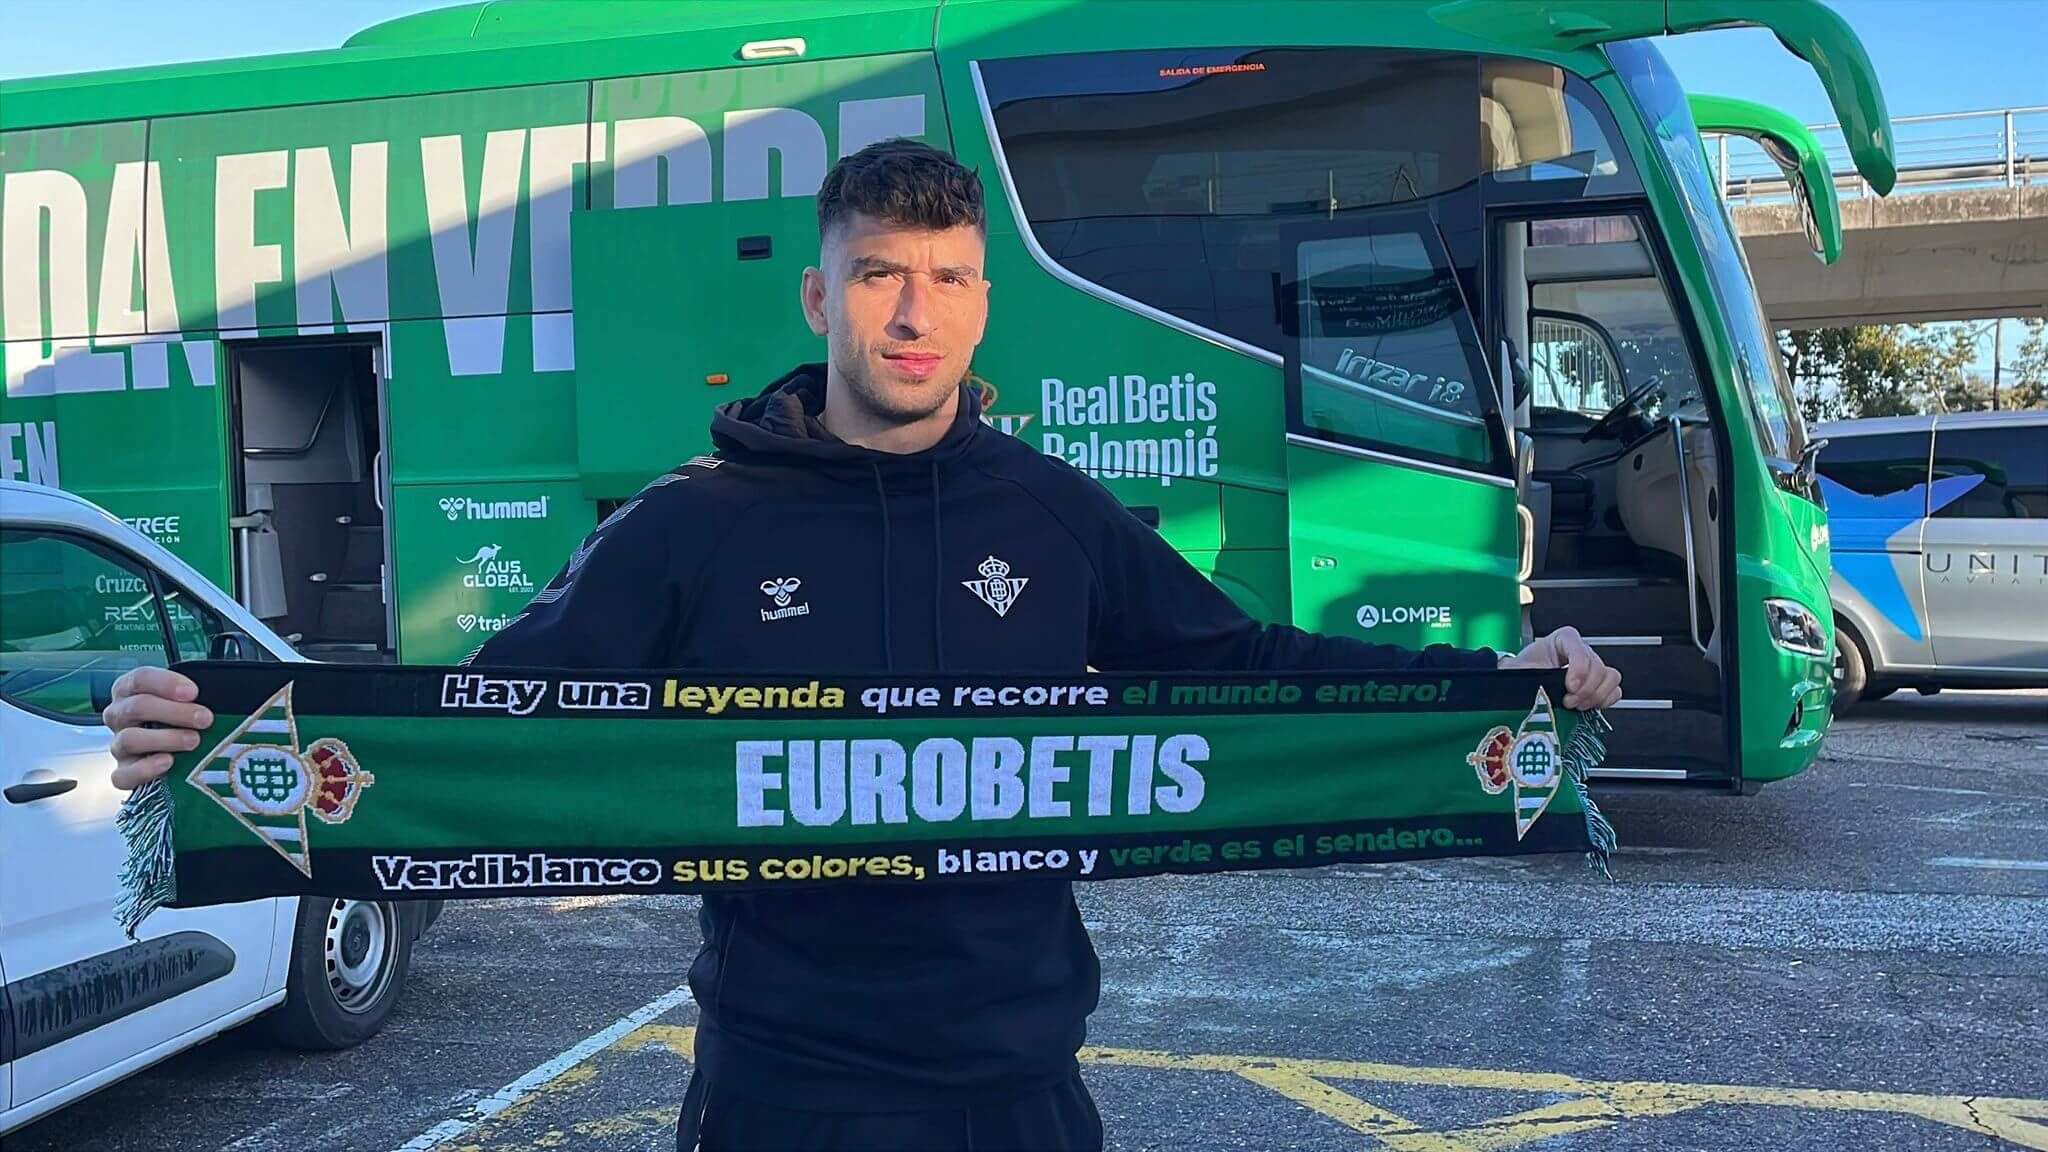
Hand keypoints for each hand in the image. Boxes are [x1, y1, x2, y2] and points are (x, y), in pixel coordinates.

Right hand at [104, 667, 212, 790]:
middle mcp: (119, 716)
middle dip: (175, 712)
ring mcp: (119, 746)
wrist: (177, 756)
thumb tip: (224, 690)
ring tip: (193, 741)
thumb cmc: (184, 719)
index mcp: (131, 690)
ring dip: (165, 739)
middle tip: (205, 719)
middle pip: (137, 707)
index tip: (193, 692)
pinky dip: (145, 769)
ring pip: (130, 739)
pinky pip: (123, 774)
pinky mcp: (123, 773)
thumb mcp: (188, 700)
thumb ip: (195, 695)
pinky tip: (168, 763)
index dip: (166, 683)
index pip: (140, 678)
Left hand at [1497, 625, 1622, 710]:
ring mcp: (1592, 667)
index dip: (1578, 669)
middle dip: (1585, 689)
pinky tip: (1588, 707)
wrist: (1522, 681)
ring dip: (1596, 696)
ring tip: (1577, 706)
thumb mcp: (1518, 668)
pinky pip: (1615, 690)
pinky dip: (1605, 701)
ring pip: (1611, 677)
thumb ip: (1523, 672)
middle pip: (1597, 667)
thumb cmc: (1521, 671)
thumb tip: (1532, 686)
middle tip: (1568, 702)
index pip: (1578, 648)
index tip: (1569, 687)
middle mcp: (1581, 650)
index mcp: (1562, 639)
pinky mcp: (1598, 683)